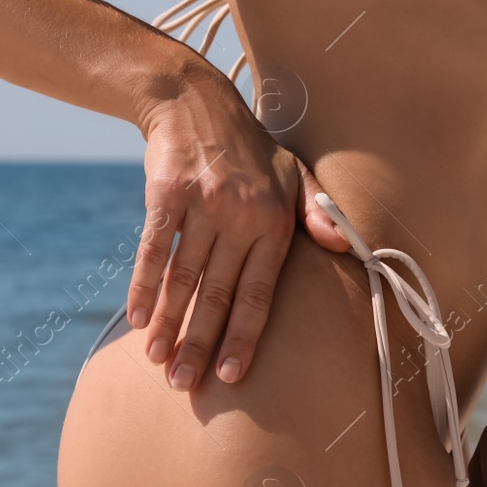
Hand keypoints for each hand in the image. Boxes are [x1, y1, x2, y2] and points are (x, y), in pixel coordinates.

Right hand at [127, 68, 348, 390]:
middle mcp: (241, 217)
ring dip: (169, 325)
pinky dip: (144, 287)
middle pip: (218, 294)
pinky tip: (138, 321)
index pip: (260, 292)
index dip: (244, 335)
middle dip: (200, 344)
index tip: (231, 375)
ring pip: (184, 278)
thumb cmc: (251, 148)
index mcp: (275, 222)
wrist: (195, 101)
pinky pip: (154, 251)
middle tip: (185, 385)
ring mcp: (202, 205)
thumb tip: (347, 247)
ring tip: (157, 362)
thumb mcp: (294, 174)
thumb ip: (319, 214)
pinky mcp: (166, 194)